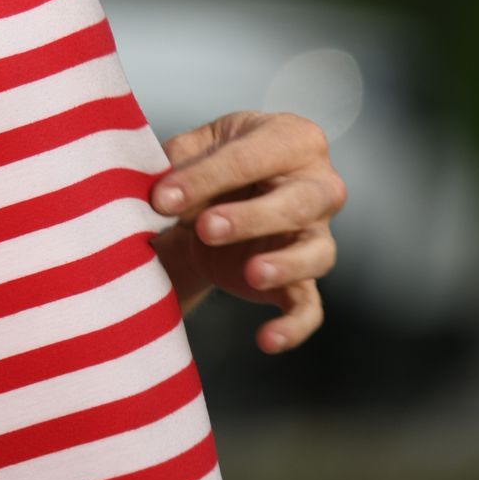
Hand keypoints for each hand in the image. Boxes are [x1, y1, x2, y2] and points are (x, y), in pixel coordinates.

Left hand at [149, 109, 345, 353]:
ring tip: (250, 274)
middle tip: (206, 228)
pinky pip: (310, 306)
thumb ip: (180, 162)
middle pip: (297, 203)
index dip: (204, 177)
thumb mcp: (196, 147)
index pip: (251, 158)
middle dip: (250, 217)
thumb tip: (160, 190)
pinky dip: (293, 326)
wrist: (223, 197)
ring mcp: (317, 235)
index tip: (161, 199)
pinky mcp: (306, 279)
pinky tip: (266, 340)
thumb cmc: (214, 162)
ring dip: (284, 265)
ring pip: (315, 253)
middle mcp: (318, 186)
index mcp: (292, 139)